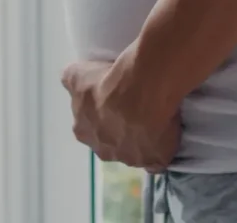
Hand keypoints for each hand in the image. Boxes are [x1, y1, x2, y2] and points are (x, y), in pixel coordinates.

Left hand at [61, 58, 180, 171]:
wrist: (141, 94)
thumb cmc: (107, 83)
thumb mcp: (78, 75)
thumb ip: (72, 79)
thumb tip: (69, 80)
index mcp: (84, 131)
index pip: (90, 127)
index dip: (102, 116)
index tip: (114, 102)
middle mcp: (103, 150)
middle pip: (110, 143)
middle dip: (119, 130)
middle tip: (133, 109)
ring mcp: (130, 159)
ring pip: (134, 151)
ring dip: (141, 138)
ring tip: (154, 116)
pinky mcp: (155, 160)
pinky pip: (157, 160)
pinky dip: (161, 150)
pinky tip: (167, 135)